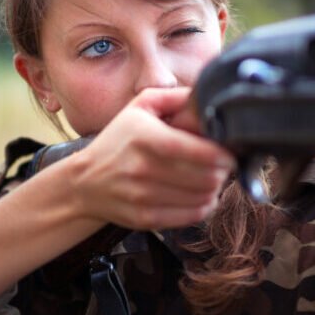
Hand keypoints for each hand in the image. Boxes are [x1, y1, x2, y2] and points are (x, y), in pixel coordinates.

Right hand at [69, 87, 234, 229]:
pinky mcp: (146, 218)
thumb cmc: (118, 141)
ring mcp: (143, 196)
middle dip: (222, 171)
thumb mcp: (140, 107)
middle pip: (206, 177)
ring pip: (203, 197)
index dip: (223, 154)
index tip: (230, 152)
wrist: (83, 182)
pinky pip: (192, 216)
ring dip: (215, 188)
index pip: (198, 151)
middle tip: (222, 165)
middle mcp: (142, 168)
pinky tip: (200, 195)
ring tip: (210, 178)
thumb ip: (175, 97)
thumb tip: (207, 96)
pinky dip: (204, 206)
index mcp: (145, 137)